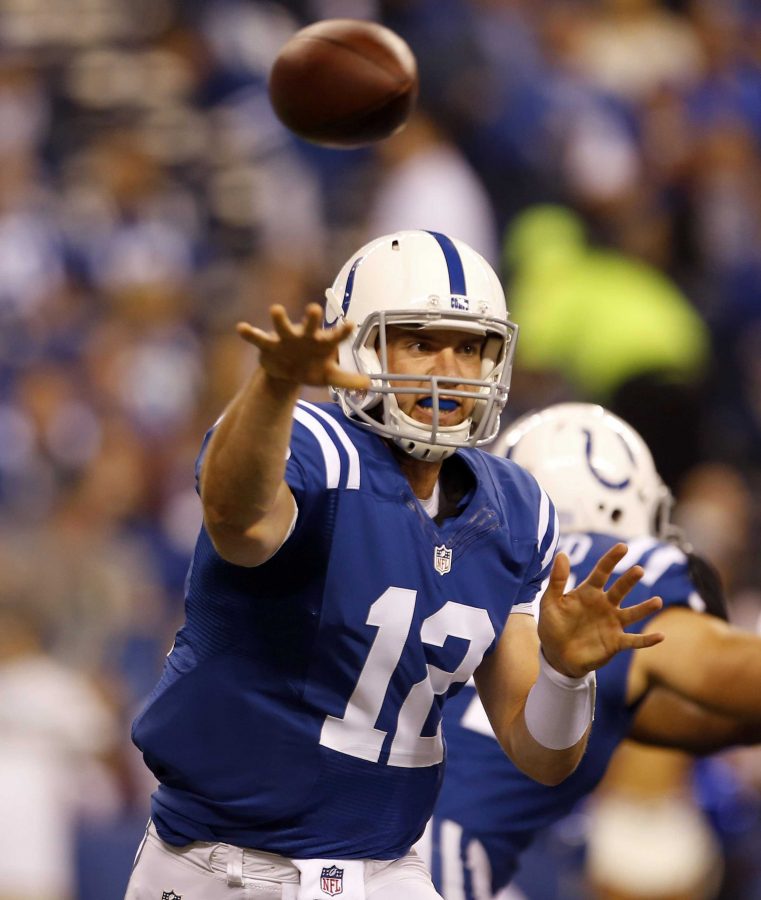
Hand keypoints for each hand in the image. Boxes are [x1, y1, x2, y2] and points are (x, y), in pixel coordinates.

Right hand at [237, 303, 370, 390]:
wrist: (288, 373)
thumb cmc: (312, 368)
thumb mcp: (329, 376)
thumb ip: (347, 380)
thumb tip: (369, 384)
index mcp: (322, 343)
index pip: (335, 336)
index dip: (342, 331)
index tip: (351, 324)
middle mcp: (305, 336)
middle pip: (309, 325)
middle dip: (311, 318)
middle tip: (314, 308)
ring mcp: (286, 338)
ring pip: (282, 326)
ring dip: (279, 319)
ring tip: (275, 309)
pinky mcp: (268, 344)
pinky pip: (258, 338)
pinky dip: (249, 333)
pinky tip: (241, 328)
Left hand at [537, 543, 663, 678]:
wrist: (556, 654)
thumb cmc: (553, 625)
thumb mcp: (550, 602)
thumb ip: (557, 580)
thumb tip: (561, 554)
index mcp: (589, 592)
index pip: (602, 571)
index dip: (612, 559)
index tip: (623, 547)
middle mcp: (605, 605)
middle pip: (620, 589)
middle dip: (629, 580)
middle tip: (638, 570)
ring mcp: (612, 623)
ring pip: (632, 613)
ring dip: (645, 608)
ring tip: (657, 601)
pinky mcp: (616, 642)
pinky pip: (634, 640)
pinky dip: (646, 640)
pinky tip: (660, 636)